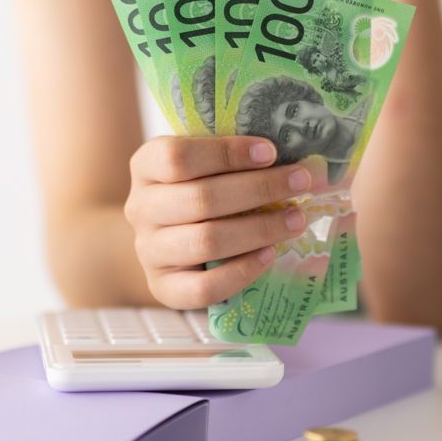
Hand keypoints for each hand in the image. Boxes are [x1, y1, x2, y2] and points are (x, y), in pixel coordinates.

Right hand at [125, 135, 311, 307]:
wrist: (164, 239)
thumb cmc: (196, 189)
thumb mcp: (203, 165)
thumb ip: (233, 158)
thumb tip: (292, 158)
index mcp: (147, 166)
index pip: (178, 157)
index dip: (227, 153)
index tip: (270, 153)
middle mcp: (141, 208)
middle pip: (201, 198)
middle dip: (260, 189)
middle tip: (300, 183)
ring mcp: (149, 251)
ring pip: (207, 241)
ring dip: (260, 229)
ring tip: (296, 220)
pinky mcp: (163, 287)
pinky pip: (203, 288)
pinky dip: (242, 272)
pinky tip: (270, 254)